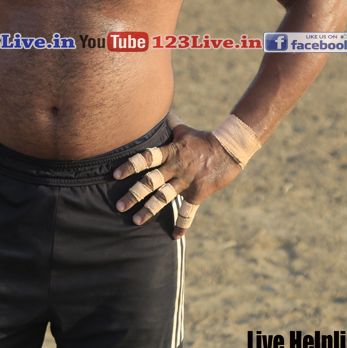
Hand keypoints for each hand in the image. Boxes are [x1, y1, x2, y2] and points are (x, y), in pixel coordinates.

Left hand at [113, 120, 241, 239]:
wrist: (230, 150)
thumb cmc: (204, 139)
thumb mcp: (184, 130)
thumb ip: (169, 125)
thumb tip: (157, 111)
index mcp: (170, 152)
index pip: (146, 158)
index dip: (131, 166)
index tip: (116, 175)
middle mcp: (175, 168)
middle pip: (151, 182)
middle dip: (134, 195)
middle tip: (119, 206)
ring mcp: (186, 181)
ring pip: (164, 197)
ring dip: (149, 210)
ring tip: (135, 221)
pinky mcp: (198, 193)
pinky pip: (188, 211)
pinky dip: (182, 224)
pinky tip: (174, 236)